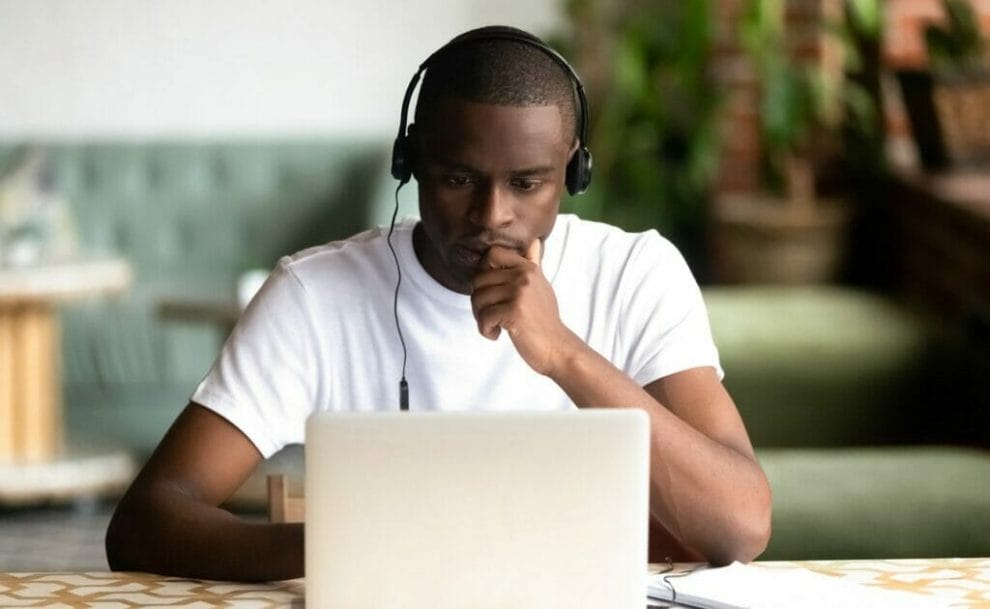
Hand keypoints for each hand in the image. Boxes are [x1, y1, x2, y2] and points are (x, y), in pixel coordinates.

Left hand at [470, 240, 581, 375]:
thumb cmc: (544, 319)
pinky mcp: (515, 312)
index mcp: (528, 268)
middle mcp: (524, 276)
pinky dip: (485, 330)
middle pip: (478, 279)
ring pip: (478, 299)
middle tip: (490, 315)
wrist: (556, 347)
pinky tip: (497, 334)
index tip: (490, 289)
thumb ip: (534, 263)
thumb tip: (534, 241)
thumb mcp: (541, 285)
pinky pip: (484, 317)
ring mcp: (520, 293)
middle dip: (478, 301)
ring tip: (495, 325)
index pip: (492, 254)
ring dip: (480, 317)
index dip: (483, 271)